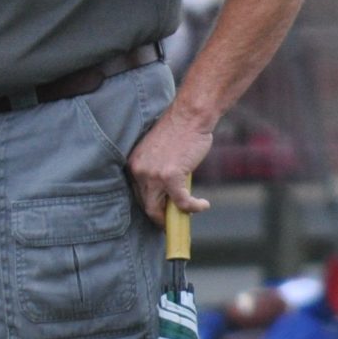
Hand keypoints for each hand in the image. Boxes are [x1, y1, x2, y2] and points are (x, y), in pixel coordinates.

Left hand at [123, 111, 214, 225]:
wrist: (191, 115)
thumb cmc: (181, 129)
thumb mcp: (159, 150)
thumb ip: (158, 168)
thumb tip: (169, 189)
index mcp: (134, 163)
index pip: (137, 193)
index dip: (150, 205)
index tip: (161, 212)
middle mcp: (139, 171)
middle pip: (146, 205)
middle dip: (158, 217)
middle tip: (171, 223)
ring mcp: (153, 175)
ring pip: (158, 209)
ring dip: (173, 218)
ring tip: (188, 214)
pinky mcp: (171, 177)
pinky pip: (181, 202)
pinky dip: (193, 207)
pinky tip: (203, 205)